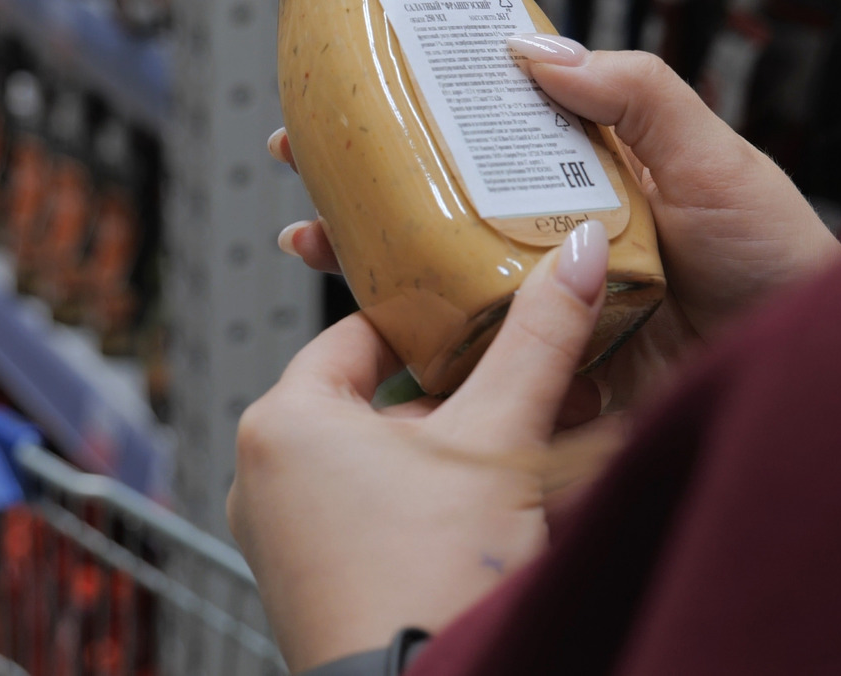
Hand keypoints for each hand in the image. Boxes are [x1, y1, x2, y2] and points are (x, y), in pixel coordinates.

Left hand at [229, 222, 616, 672]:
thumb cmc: (430, 581)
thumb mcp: (498, 441)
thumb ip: (539, 340)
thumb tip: (576, 255)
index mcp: (284, 419)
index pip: (361, 333)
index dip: (433, 322)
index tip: (485, 317)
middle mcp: (264, 474)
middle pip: (377, 403)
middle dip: (461, 399)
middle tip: (528, 392)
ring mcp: (278, 537)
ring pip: (377, 463)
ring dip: (450, 454)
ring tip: (522, 455)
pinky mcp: (305, 585)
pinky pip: (365, 516)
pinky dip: (421, 505)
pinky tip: (485, 517)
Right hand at [270, 36, 840, 400]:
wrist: (811, 370)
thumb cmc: (776, 257)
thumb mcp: (711, 156)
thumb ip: (636, 93)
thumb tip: (532, 44)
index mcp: (581, 186)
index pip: (480, 141)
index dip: (415, 117)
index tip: (350, 91)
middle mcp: (550, 249)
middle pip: (437, 214)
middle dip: (359, 191)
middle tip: (296, 165)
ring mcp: (541, 319)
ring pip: (433, 290)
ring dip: (362, 267)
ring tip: (308, 242)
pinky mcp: (545, 386)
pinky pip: (470, 371)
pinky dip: (412, 360)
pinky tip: (367, 340)